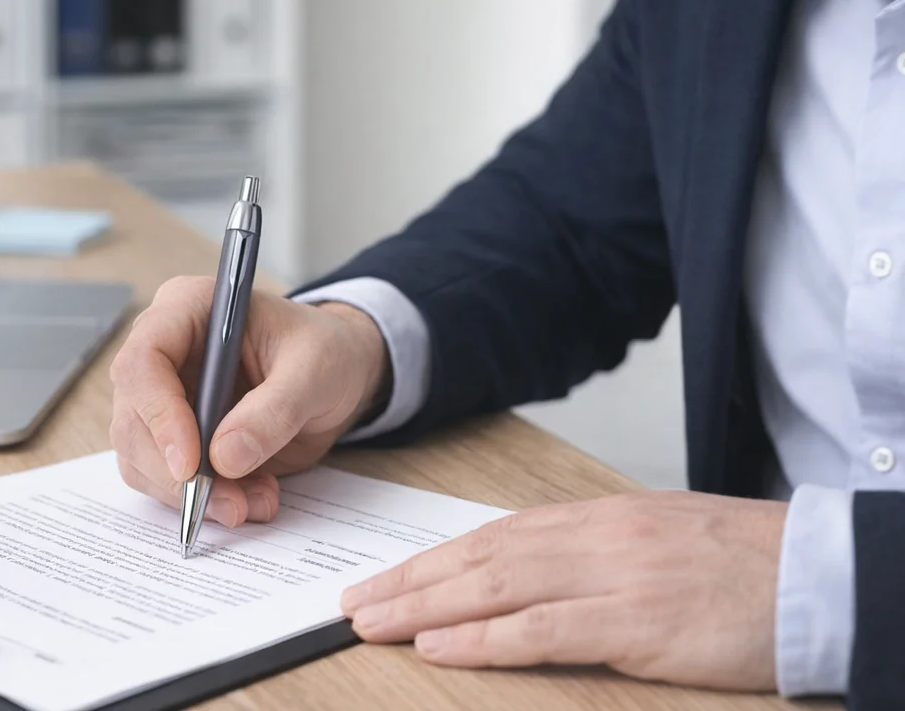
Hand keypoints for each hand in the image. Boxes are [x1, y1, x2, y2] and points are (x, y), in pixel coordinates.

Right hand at [109, 278, 389, 529]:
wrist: (338, 372)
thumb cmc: (325, 351)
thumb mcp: (316, 371)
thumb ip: (274, 411)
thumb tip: (224, 458)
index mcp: (189, 308)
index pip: (144, 359)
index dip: (158, 414)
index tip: (191, 465)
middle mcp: (164, 350)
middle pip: (134, 418)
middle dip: (177, 473)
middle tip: (231, 504)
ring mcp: (163, 395)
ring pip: (142, 458)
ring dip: (193, 494)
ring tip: (255, 501)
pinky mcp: (173, 435)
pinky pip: (165, 480)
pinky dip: (203, 501)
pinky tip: (250, 498)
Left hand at [341, 491, 787, 691]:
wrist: (807, 569)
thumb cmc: (729, 558)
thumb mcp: (649, 537)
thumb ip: (587, 550)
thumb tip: (524, 570)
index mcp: (593, 518)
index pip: (493, 535)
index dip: (433, 558)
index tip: (387, 575)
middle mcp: (591, 538)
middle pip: (480, 558)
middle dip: (411, 581)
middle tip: (355, 602)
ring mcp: (611, 576)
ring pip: (496, 587)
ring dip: (427, 606)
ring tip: (374, 620)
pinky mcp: (635, 621)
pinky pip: (542, 629)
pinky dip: (484, 638)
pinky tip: (441, 644)